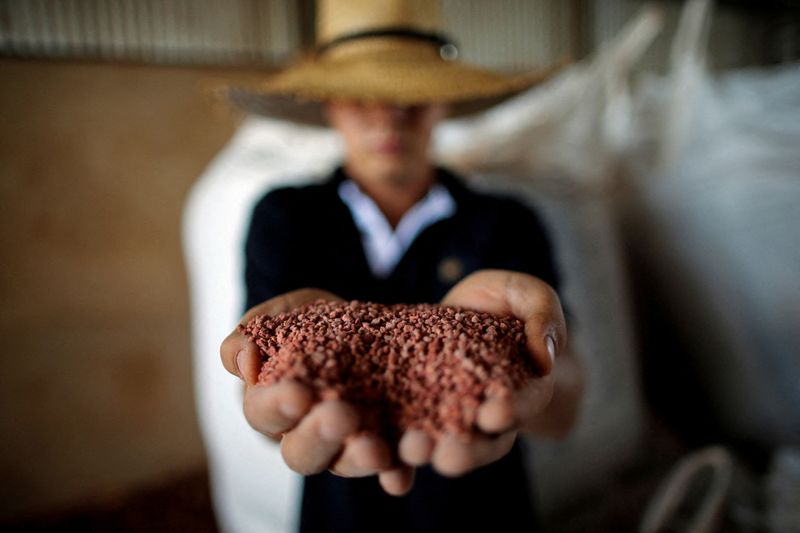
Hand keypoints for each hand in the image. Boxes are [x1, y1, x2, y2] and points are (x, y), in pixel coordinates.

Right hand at [220, 289, 414, 495]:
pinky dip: (396, 474)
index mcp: (273, 405)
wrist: (358, 325)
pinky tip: (402, 476)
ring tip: (376, 451)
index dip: (277, 407)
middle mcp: (307, 433)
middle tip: (342, 417)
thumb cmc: (306, 322)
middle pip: (302, 452)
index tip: (298, 394)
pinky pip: (389, 467)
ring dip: (359, 460)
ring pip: (345, 464)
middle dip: (320, 436)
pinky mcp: (384, 444)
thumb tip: (246, 360)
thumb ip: (250, 335)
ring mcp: (345, 444)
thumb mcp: (279, 316)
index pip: (264, 414)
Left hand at [397, 269, 579, 476]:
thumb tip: (544, 358)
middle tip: (449, 456)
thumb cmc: (506, 302)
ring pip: (442, 446)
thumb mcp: (528, 296)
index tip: (495, 415)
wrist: (468, 309)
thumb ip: (543, 317)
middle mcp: (488, 414)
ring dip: (427, 454)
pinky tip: (382, 465)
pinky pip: (406, 439)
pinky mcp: (415, 412)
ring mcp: (449, 417)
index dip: (512, 411)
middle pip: (483, 442)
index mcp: (525, 388)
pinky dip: (395, 458)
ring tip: (411, 451)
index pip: (523, 405)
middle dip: (467, 451)